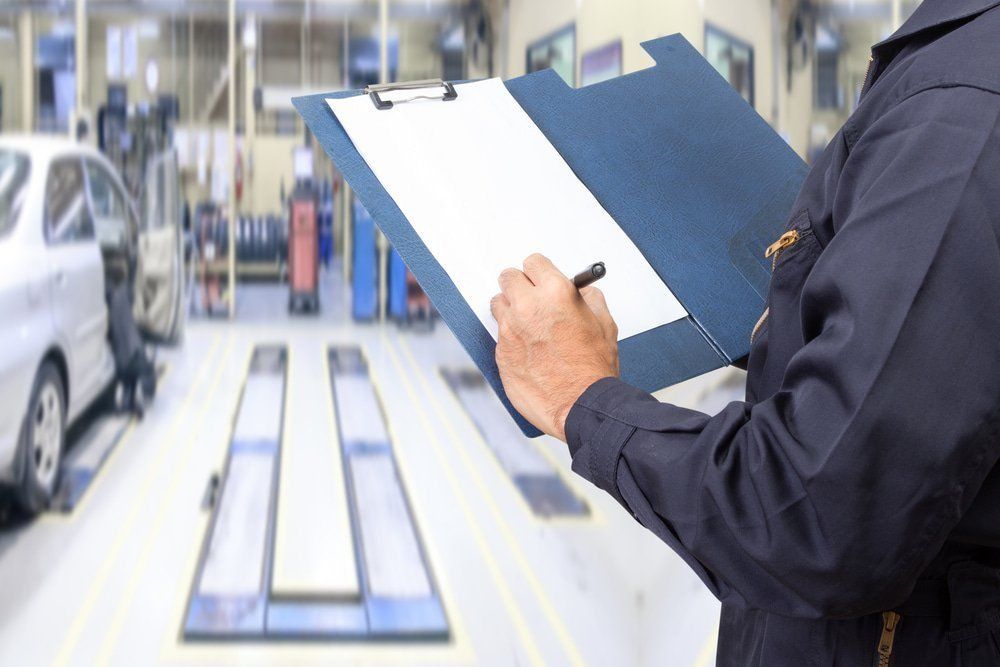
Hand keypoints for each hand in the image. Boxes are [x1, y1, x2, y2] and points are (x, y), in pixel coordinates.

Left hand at [491, 253, 619, 440]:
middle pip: (508, 278)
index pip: (533, 262)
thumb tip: (582, 292)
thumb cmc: (594, 370)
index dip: (539, 272)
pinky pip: (500, 334)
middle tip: (530, 297)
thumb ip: (590, 300)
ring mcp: (510, 330)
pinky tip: (528, 349)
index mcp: (555, 293)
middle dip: (520, 285)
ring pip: (498, 304)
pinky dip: (510, 337)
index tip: (540, 278)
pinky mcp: (501, 352)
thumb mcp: (605, 325)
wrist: (581, 405)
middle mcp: (528, 307)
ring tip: (527, 325)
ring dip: (510, 310)